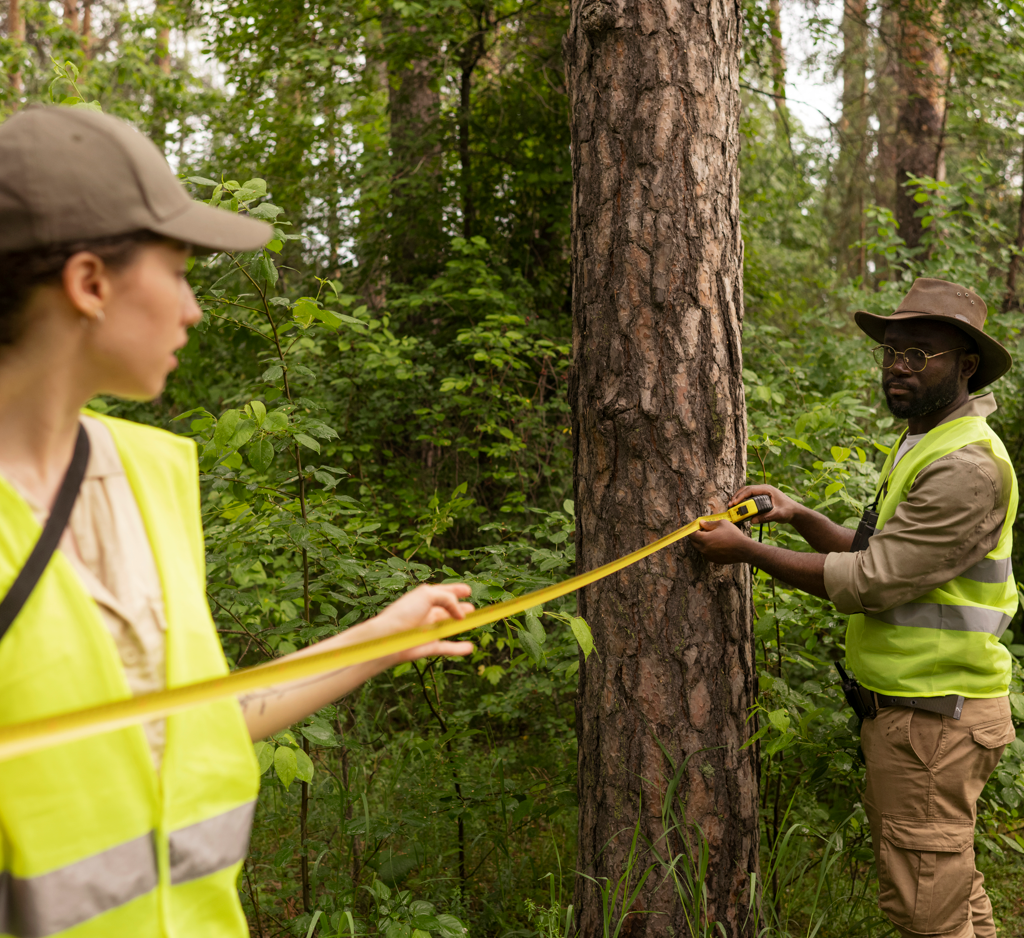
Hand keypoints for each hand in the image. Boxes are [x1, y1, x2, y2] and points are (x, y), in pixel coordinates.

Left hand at [320, 582, 475, 665]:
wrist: (388, 637)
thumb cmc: (404, 612)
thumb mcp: (427, 595)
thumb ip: (448, 599)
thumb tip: (461, 614)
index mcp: (423, 599)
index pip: (442, 592)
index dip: (455, 590)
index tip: (468, 590)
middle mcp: (426, 614)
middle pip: (446, 610)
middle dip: (459, 608)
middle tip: (472, 609)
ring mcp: (427, 631)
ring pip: (448, 628)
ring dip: (460, 626)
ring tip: (473, 622)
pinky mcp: (428, 647)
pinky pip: (447, 647)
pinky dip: (458, 648)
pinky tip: (469, 648)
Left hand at [690, 519, 753, 564]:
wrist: (744, 549)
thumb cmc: (733, 535)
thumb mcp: (721, 524)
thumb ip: (709, 523)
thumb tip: (701, 523)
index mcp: (704, 539)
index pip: (691, 534)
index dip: (693, 529)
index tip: (696, 526)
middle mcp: (704, 549)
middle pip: (693, 542)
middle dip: (695, 536)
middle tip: (703, 530)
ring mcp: (709, 556)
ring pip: (700, 548)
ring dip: (702, 542)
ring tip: (711, 536)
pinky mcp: (714, 560)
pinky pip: (707, 553)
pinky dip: (708, 548)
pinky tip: (716, 543)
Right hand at [729, 484, 800, 525]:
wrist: (795, 512)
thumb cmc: (788, 511)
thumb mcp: (778, 515)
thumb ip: (766, 517)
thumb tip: (752, 520)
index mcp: (767, 490)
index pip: (751, 490)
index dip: (741, 495)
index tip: (734, 502)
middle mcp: (764, 489)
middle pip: (746, 490)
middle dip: (737, 496)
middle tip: (730, 505)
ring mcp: (763, 493)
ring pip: (747, 493)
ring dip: (739, 498)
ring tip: (732, 506)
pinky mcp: (762, 497)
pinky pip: (750, 497)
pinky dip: (743, 501)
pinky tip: (739, 507)